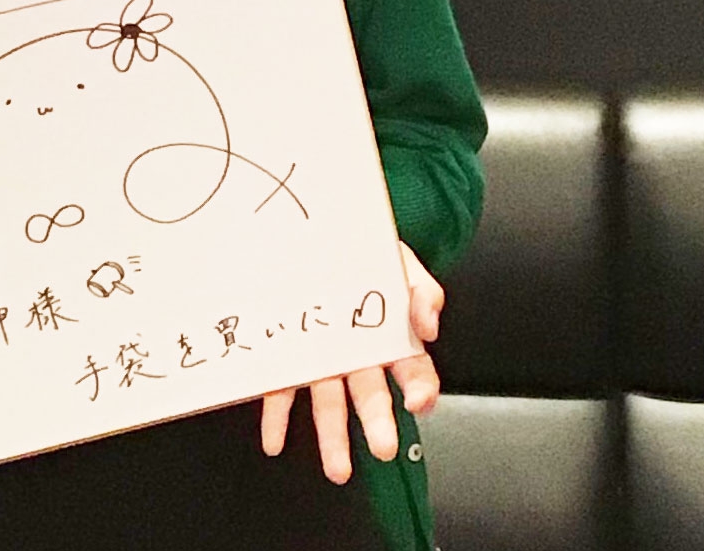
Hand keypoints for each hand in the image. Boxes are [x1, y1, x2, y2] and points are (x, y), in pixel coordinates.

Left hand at [259, 242, 443, 482]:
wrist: (320, 233)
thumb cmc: (364, 253)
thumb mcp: (400, 262)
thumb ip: (422, 290)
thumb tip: (429, 323)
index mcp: (389, 335)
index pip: (413, 370)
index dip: (421, 388)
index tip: (419, 403)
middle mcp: (356, 355)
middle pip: (371, 394)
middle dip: (377, 422)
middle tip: (383, 448)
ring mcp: (322, 358)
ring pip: (329, 403)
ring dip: (332, 436)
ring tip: (338, 469)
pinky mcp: (289, 359)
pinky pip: (282, 390)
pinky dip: (277, 418)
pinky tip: (274, 442)